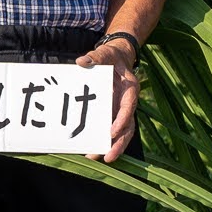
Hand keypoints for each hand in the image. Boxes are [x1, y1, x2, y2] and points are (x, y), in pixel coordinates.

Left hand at [74, 38, 138, 163]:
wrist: (116, 57)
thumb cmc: (111, 56)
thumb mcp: (104, 54)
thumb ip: (95, 57)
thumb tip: (82, 62)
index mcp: (130, 88)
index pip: (129, 106)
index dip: (122, 120)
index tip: (112, 132)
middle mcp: (128, 102)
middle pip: (128, 127)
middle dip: (119, 143)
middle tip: (107, 157)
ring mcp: (121, 110)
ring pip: (122, 133)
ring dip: (112, 146)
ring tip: (96, 157)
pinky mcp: (113, 114)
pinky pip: (111, 130)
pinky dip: (104, 140)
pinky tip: (92, 149)